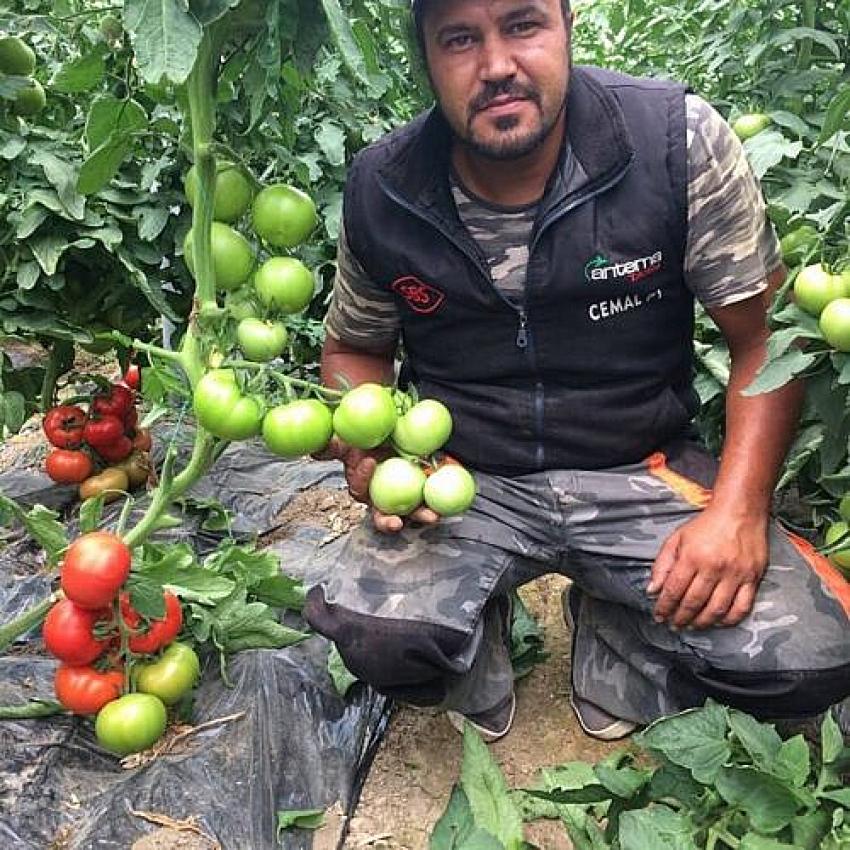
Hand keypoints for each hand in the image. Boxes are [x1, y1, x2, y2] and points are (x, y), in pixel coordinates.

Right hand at [314, 437, 439, 533]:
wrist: (391, 425)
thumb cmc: (368, 436)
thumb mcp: (348, 436)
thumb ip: (333, 445)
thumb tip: (314, 451)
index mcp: (364, 486)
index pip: (361, 488)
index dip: (363, 478)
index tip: (371, 460)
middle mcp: (385, 495)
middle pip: (385, 514)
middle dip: (390, 522)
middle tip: (396, 522)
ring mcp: (408, 494)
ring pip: (414, 510)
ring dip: (422, 515)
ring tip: (432, 516)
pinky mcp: (428, 487)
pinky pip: (437, 494)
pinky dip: (444, 495)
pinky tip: (452, 494)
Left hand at [647, 507, 768, 629]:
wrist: (739, 511)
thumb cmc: (707, 525)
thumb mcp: (676, 539)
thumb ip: (662, 565)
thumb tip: (652, 590)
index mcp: (692, 556)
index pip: (674, 590)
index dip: (664, 607)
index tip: (659, 616)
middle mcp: (714, 567)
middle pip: (694, 602)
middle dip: (680, 617)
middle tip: (674, 624)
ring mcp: (735, 574)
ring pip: (717, 609)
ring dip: (702, 623)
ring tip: (692, 626)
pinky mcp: (752, 578)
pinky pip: (742, 607)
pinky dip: (729, 619)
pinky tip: (718, 622)